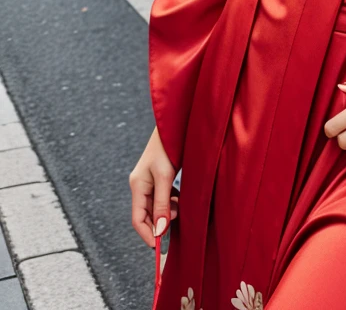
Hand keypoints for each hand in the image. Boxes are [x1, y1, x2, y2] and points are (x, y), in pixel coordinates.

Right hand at [129, 127, 178, 247]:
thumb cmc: (168, 149)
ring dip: (168, 212)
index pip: (137, 219)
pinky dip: (172, 202)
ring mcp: (150, 182)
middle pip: (146, 215)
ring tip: (180, 207)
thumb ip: (162, 204)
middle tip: (176, 223)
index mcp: (137, 186)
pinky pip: (164, 198)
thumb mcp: (164, 177)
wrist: (174, 126)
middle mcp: (141, 185)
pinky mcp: (160, 178)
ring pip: (156, 207)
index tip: (160, 247)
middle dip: (160, 223)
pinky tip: (180, 198)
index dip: (148, 235)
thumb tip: (161, 230)